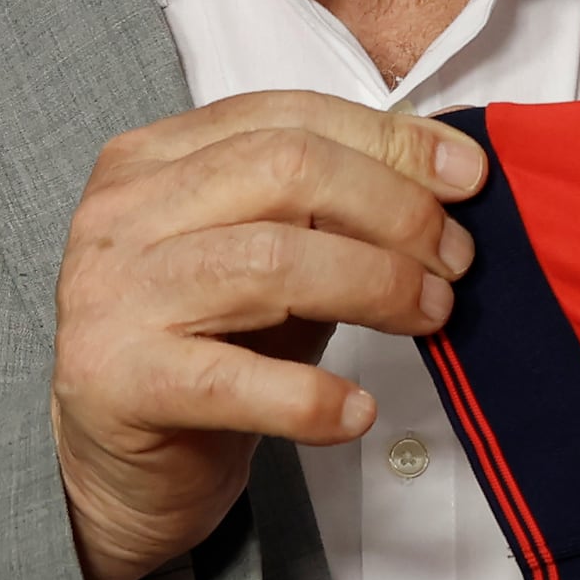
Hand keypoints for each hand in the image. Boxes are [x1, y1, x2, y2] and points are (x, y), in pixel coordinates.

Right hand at [50, 92, 485, 579]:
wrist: (120, 463)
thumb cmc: (209, 345)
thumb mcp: (273, 252)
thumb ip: (335, 205)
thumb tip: (452, 171)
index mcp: (154, 159)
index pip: (288, 117)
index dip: (392, 141)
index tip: (468, 178)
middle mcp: (121, 214)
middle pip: (285, 170)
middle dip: (395, 209)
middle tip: (456, 259)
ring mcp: (111, 295)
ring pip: (270, 260)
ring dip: (376, 285)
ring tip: (430, 316)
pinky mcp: (115, 381)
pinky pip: (233, 380)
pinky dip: (312, 396)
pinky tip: (356, 411)